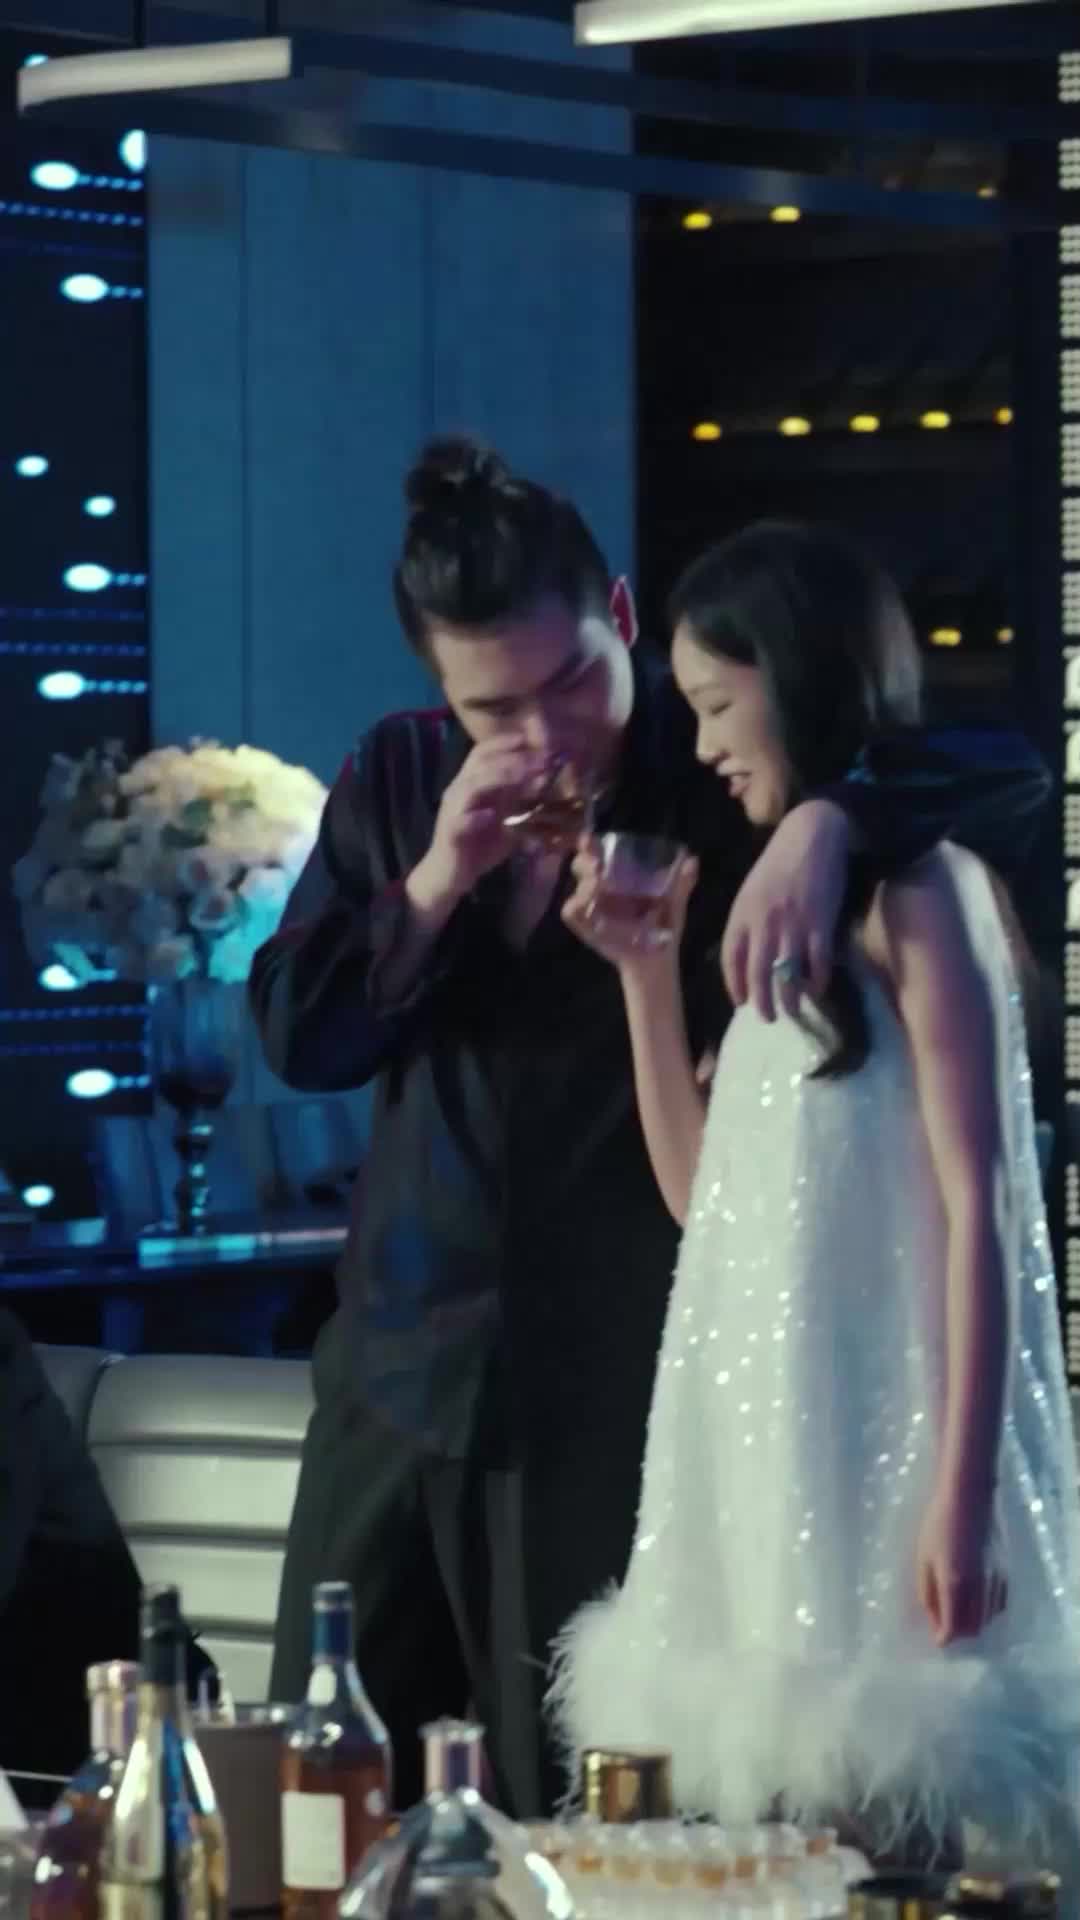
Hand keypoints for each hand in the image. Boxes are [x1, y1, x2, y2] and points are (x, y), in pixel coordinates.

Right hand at [413, 737, 547, 906]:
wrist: (450, 875)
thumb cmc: (479, 846)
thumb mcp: (505, 819)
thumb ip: (520, 800)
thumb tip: (544, 781)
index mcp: (470, 783)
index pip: (482, 752)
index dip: (505, 742)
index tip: (531, 740)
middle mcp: (459, 791)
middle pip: (481, 763)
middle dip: (513, 758)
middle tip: (542, 760)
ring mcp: (452, 811)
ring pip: (472, 785)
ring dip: (499, 778)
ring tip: (524, 778)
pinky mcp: (450, 833)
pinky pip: (460, 821)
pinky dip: (475, 817)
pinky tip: (490, 816)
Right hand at [562, 837, 698, 972]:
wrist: (657, 959)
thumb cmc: (664, 926)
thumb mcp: (675, 903)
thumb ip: (682, 884)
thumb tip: (693, 860)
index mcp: (620, 873)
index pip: (598, 851)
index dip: (590, 843)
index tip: (589, 840)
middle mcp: (602, 886)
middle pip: (580, 865)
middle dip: (585, 862)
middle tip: (599, 868)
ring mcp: (592, 906)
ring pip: (577, 887)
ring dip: (586, 885)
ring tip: (599, 888)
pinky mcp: (585, 925)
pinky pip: (571, 912)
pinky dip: (576, 907)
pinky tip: (590, 909)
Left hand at [721, 799, 850, 1020]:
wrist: (811, 834)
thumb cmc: (780, 862)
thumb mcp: (752, 890)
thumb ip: (749, 920)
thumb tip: (750, 953)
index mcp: (742, 914)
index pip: (731, 959)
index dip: (734, 985)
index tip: (741, 1002)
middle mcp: (763, 923)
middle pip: (757, 974)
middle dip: (761, 1002)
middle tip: (767, 1018)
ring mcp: (792, 925)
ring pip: (786, 975)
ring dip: (789, 1000)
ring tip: (792, 1012)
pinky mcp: (820, 923)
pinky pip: (817, 963)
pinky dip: (817, 981)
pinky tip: (817, 990)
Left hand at [916, 1488, 1006, 1646]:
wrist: (967, 1497)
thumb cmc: (937, 1525)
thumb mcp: (923, 1559)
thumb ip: (927, 1593)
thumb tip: (932, 1620)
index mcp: (954, 1585)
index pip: (953, 1628)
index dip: (944, 1637)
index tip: (936, 1638)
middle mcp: (978, 1588)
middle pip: (973, 1628)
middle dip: (959, 1632)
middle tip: (944, 1624)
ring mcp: (995, 1580)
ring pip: (988, 1618)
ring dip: (973, 1622)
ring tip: (957, 1613)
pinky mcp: (1004, 1571)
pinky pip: (998, 1604)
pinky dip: (987, 1610)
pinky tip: (976, 1600)